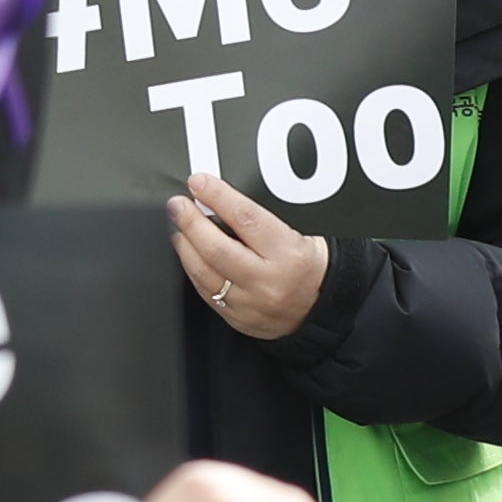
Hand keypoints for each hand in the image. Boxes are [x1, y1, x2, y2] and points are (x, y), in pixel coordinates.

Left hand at [165, 164, 329, 341]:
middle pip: (217, 249)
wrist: (323, 306)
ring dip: (185, 247)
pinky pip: (207, 294)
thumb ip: (261, 218)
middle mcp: (270, 282)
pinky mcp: (240, 319)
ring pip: (205, 274)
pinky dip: (193, 271)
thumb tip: (220, 197)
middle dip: (190, 222)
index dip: (217, 196)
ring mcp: (253, 304)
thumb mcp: (300, 232)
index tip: (199, 183)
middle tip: (178, 206)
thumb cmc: (310, 264)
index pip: (246, 219)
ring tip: (179, 228)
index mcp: (289, 254)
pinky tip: (188, 256)